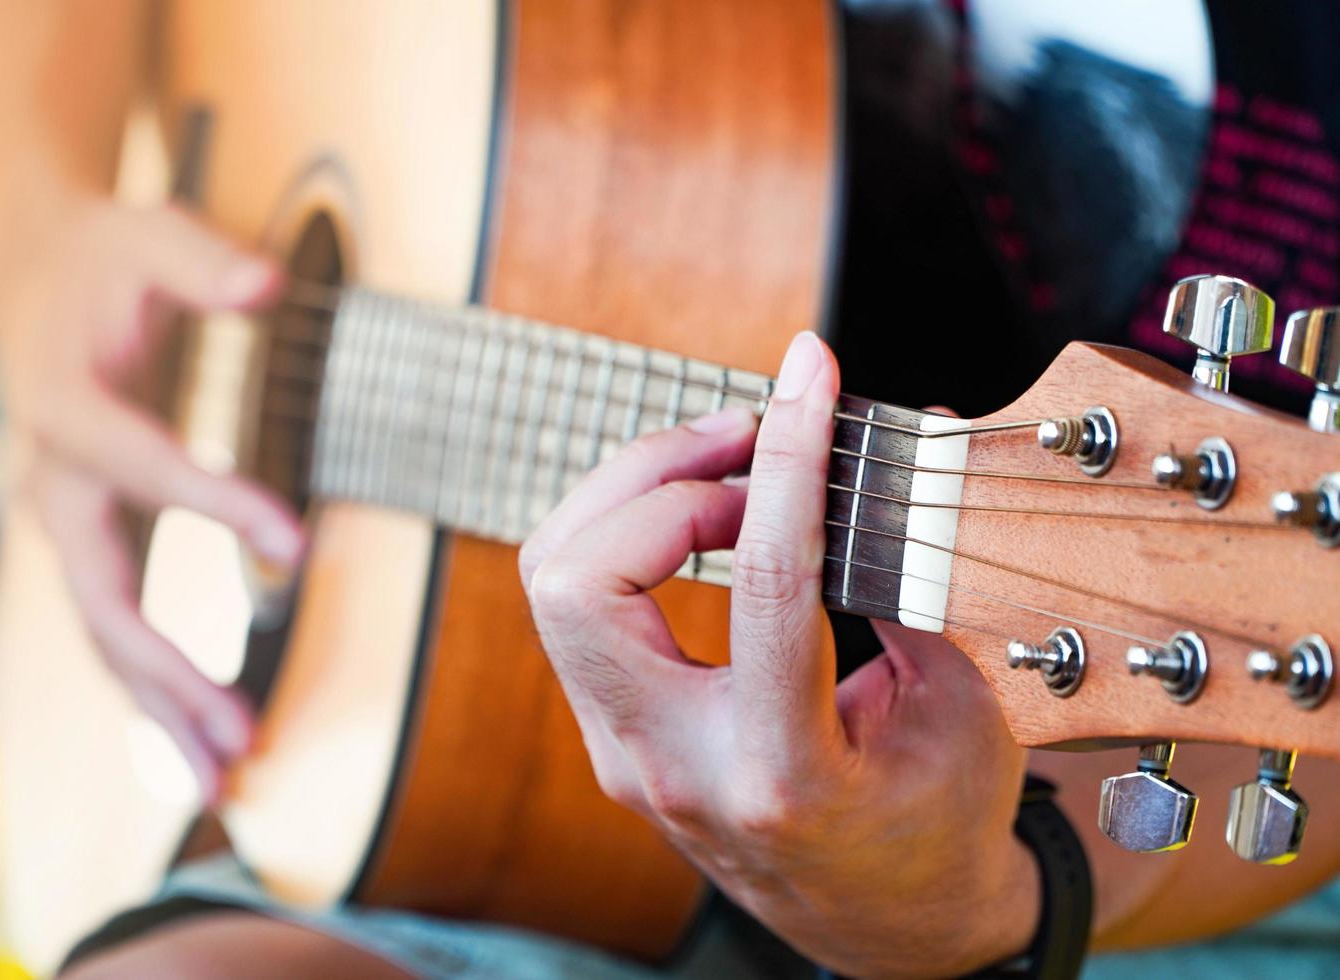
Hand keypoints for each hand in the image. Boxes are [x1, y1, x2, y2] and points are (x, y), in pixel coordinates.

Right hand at [6, 197, 302, 800]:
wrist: (44, 284)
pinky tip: (194, 746)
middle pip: (101, 593)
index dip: (212, 501)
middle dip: (165, 667)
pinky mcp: (93, 547)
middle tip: (239, 731)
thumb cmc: (110, 259)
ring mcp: (68, 526)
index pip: (139, 465)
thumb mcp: (150, 229)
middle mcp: (54, 482)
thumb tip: (260, 284)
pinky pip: (115, 632)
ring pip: (102, 636)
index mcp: (66, 406)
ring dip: (159, 709)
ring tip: (223, 778)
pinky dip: (152, 693)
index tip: (293, 544)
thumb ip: (201, 256)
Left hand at [520, 333, 1037, 977]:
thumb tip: (906, 439)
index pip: (766, 583)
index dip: (789, 457)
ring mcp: (625, 754)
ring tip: (733, 471)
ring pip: (554, 582)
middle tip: (748, 440)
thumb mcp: (964, 706)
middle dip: (657, 473)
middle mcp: (672, 765)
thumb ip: (924, 572)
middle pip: (579, 578)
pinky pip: (578, 605)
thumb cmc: (937, 823)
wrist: (886, 923)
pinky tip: (708, 517)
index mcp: (782, 771)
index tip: (807, 372)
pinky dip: (630, 534)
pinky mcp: (613, 734)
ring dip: (633, 496)